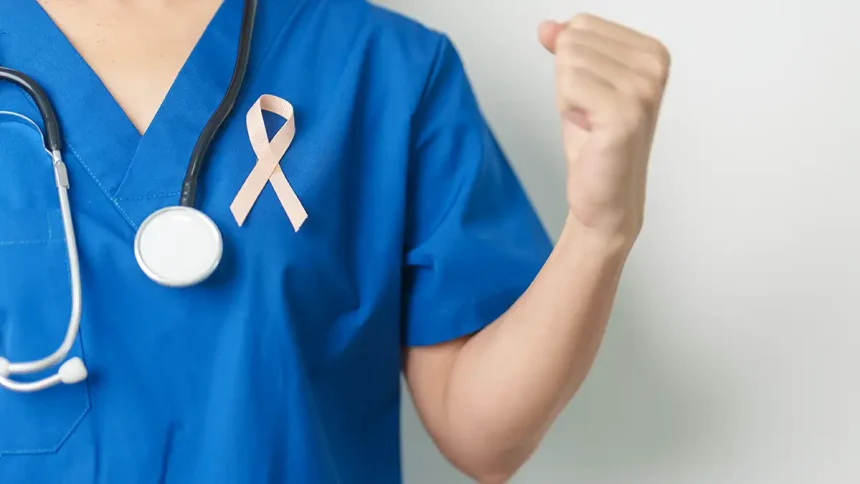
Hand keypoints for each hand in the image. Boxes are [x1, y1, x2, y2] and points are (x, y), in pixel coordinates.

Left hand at [539, 14, 669, 242]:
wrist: (606, 194)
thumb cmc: (596, 141)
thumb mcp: (578, 83)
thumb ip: (566, 48)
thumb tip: (547, 26)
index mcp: (652, 52)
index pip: (582, 25)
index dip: (572, 64)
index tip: (593, 95)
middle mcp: (653, 66)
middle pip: (573, 41)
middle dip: (568, 80)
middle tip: (589, 112)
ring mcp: (642, 89)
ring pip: (568, 63)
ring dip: (568, 98)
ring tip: (591, 122)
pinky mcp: (624, 113)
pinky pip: (568, 86)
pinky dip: (568, 111)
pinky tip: (590, 130)